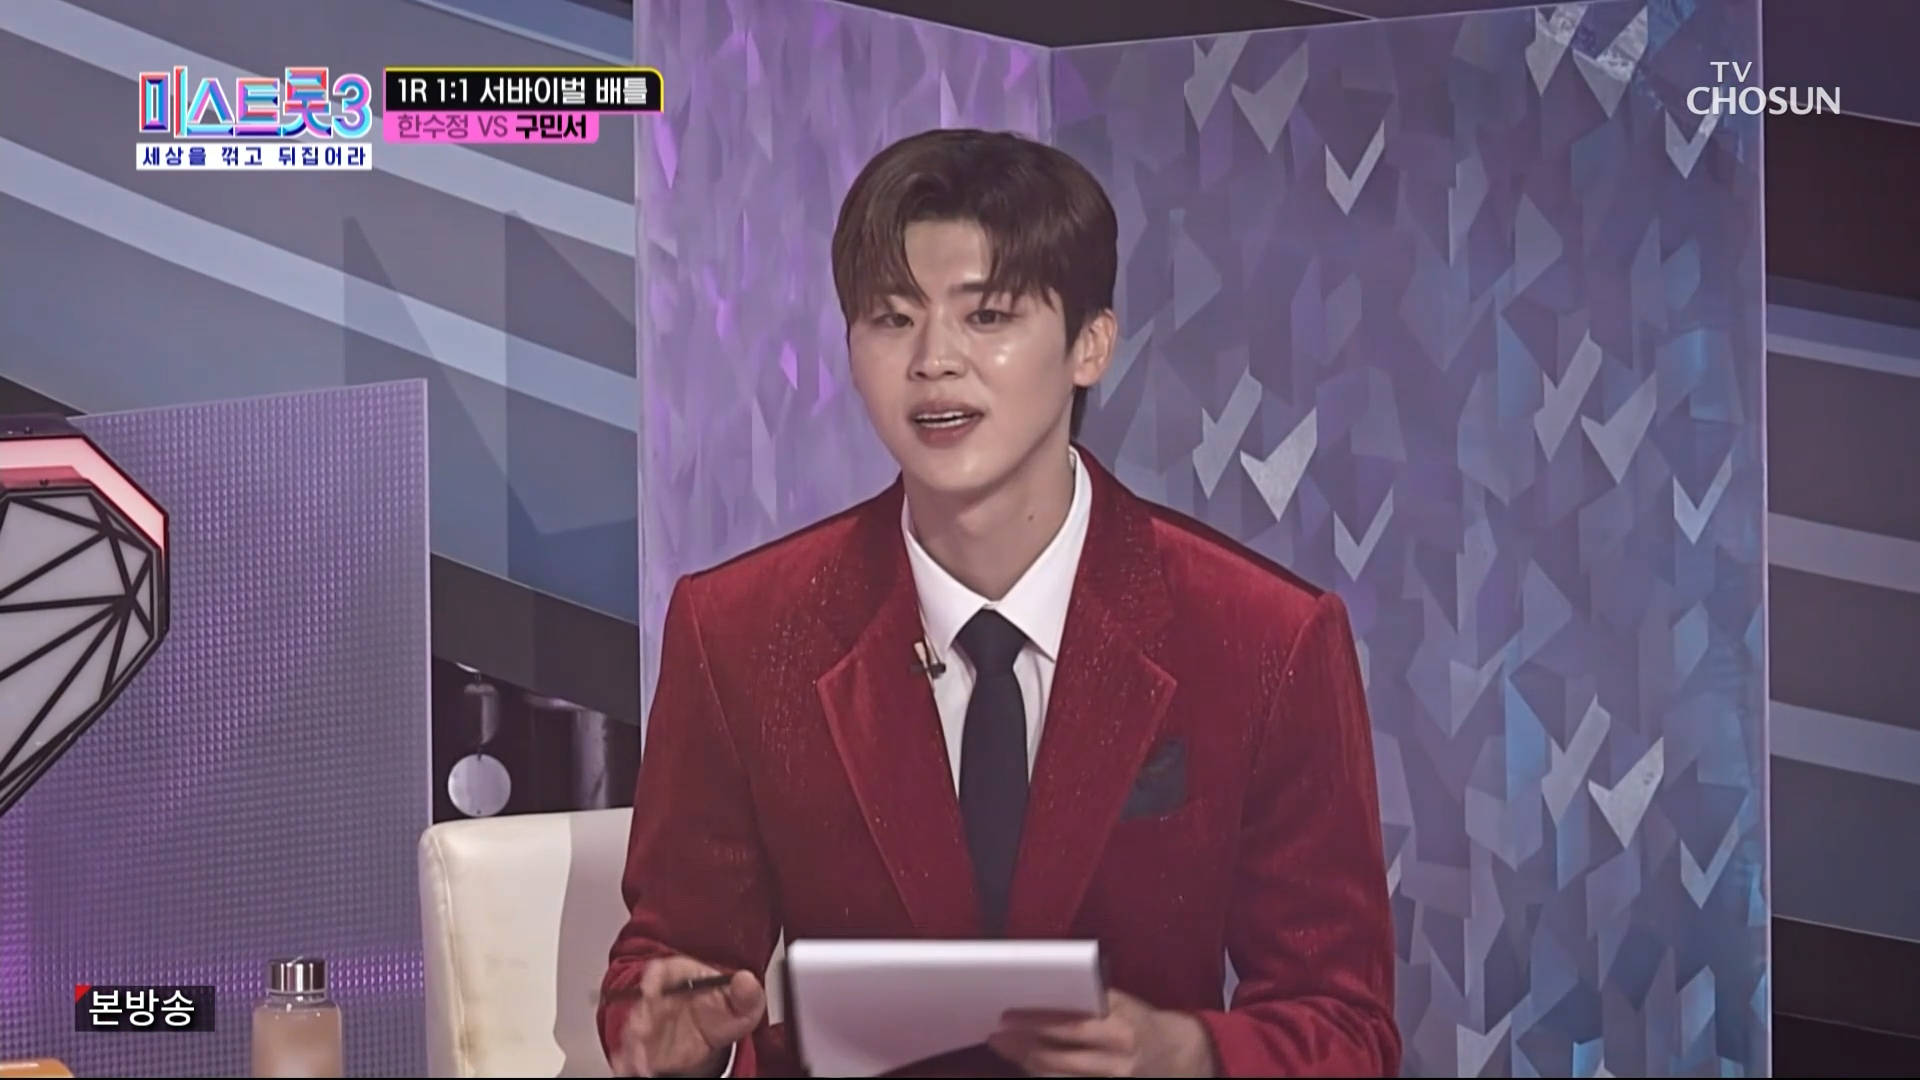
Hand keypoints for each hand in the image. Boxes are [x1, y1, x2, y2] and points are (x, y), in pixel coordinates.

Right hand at [610, 956, 765, 1076]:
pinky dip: (630, 1062)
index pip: (663, 970)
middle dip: (640, 1018)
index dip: (653, 978)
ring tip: (641, 1063)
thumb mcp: (743, 1002)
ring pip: (635, 1031)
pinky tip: (634, 1069)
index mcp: (681, 976)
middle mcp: (660, 998)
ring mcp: (650, 1023)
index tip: (650, 989)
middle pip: (644, 1004)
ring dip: (634, 1046)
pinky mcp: (646, 1047)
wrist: (713, 1036)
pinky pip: (633, 1053)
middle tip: (642, 1032)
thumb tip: (745, 981)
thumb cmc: (722, 1009)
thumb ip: (746, 994)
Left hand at [989, 990, 1214, 1076]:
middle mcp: (1117, 1056)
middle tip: (996, 1036)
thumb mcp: (1121, 1003)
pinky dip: (1045, 1077)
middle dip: (1022, 1047)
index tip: (1007, 1017)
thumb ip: (1088, 1003)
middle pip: (1058, 1057)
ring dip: (1027, 1064)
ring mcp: (1114, 1079)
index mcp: (1121, 1025)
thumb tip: (1041, 997)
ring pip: (1059, 1077)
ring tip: (1006, 1050)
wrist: (1180, 1055)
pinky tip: (1029, 1067)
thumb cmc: (1141, 1021)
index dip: (1035, 1023)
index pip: (1070, 1025)